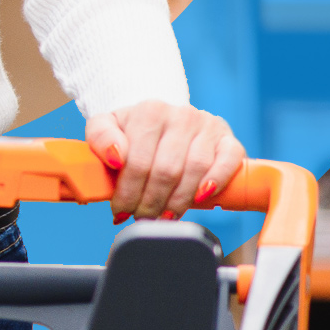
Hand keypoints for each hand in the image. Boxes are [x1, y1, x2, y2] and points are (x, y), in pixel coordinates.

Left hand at [89, 101, 245, 221]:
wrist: (162, 119)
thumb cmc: (133, 129)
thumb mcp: (106, 126)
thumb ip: (100, 137)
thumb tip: (115, 157)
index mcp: (150, 111)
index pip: (137, 161)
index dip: (128, 193)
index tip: (121, 210)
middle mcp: (182, 115)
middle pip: (167, 171)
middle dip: (152, 202)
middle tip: (142, 218)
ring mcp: (208, 126)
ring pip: (196, 170)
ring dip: (179, 201)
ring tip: (164, 216)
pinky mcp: (229, 139)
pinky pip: (229, 162)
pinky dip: (217, 181)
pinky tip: (201, 198)